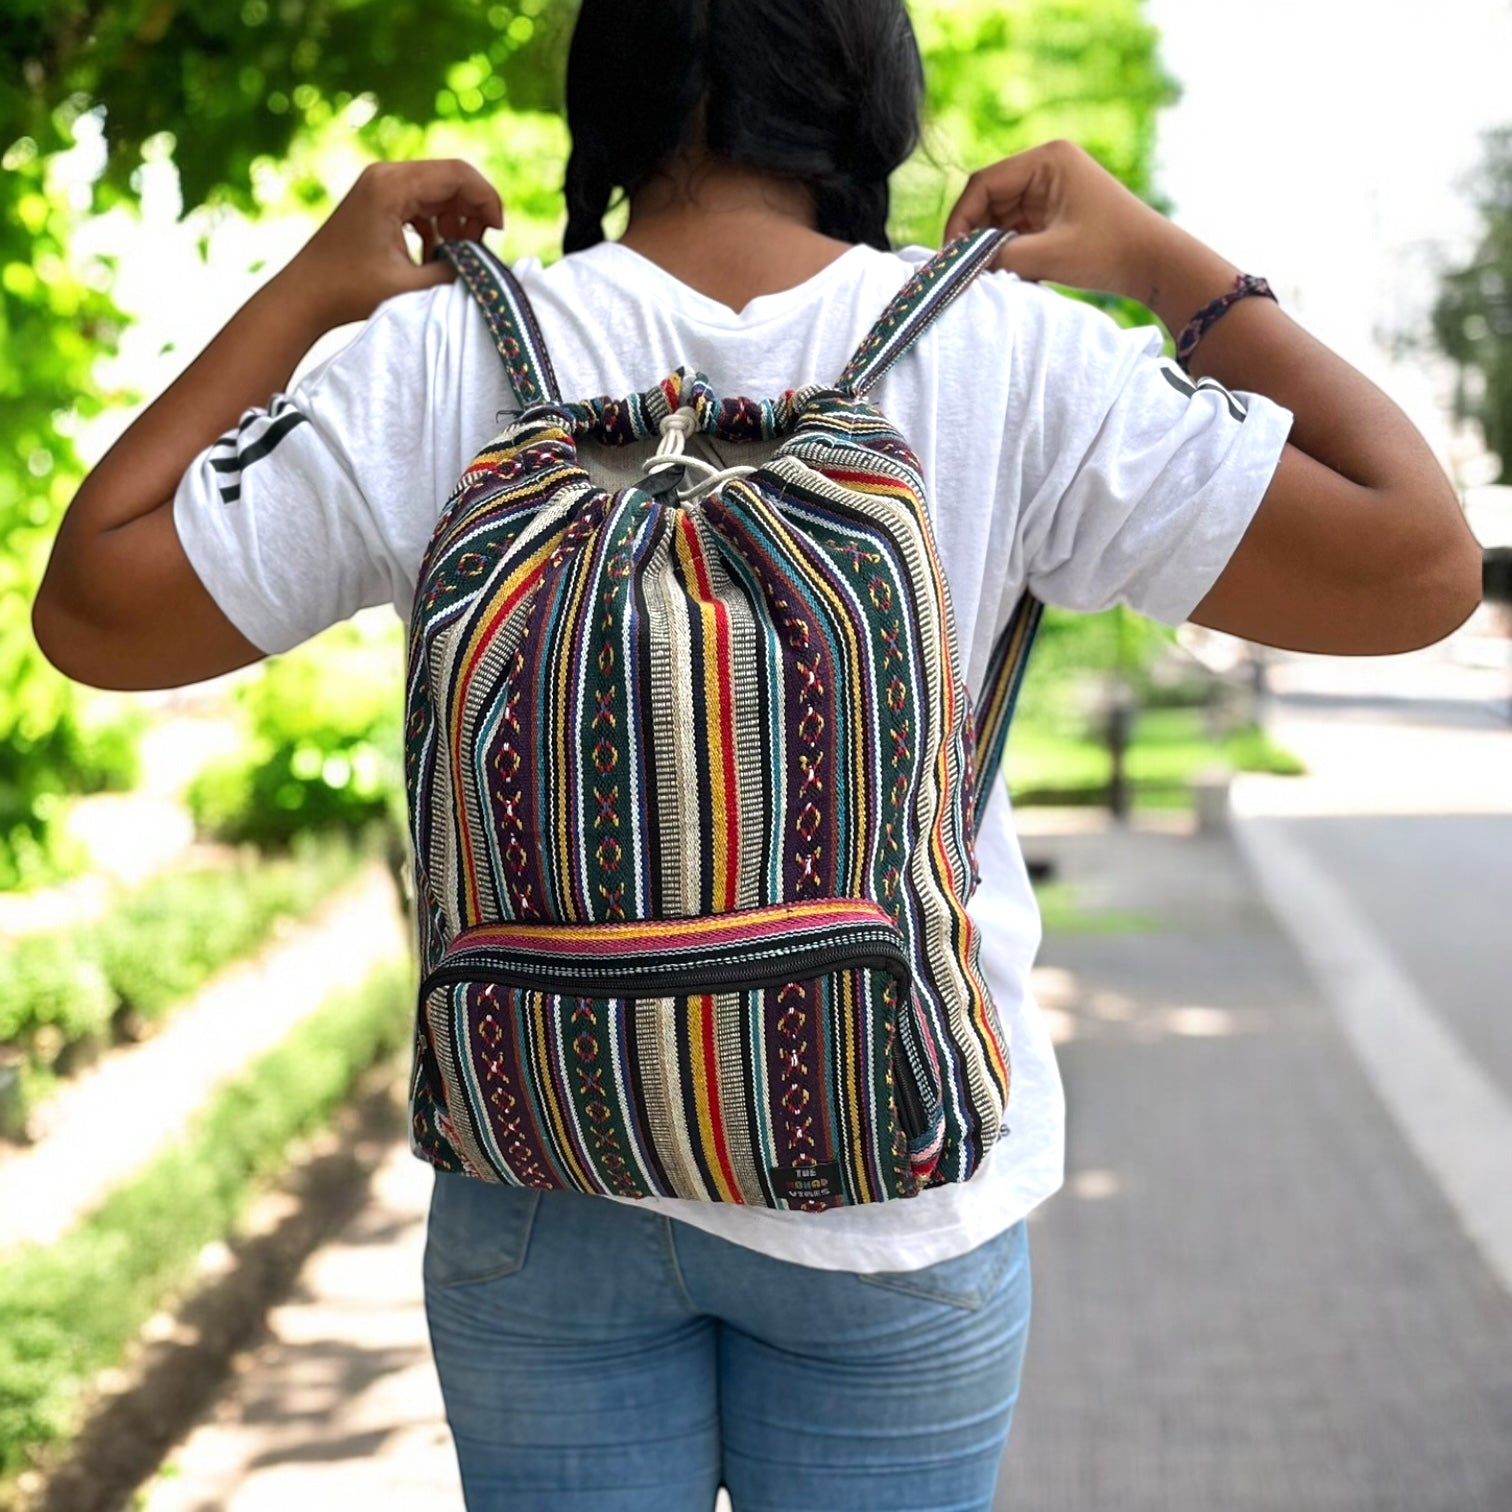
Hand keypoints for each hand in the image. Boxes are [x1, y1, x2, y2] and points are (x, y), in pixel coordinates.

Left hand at [278, 158, 503, 329]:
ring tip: (456, 253)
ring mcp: (381, 185)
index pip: (458, 175)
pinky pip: (423, 202)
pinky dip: (438, 225)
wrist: (305, 294)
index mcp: (392, 186)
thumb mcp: (410, 287)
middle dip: (474, 211)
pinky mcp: (379, 200)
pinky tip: (435, 253)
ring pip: (439, 190)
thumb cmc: (350, 290)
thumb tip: (485, 267)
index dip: (487, 200)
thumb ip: (454, 272)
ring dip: (457, 220)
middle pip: (451, 178)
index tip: (497, 234)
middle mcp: (386, 175)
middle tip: (477, 249)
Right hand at [943, 140, 1177, 305]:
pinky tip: (1005, 272)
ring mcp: (1050, 188)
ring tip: (985, 274)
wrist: (1154, 263)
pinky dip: (1005, 250)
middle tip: (962, 269)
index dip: (961, 219)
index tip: (951, 256)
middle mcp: (1046, 166)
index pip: (984, 183)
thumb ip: (1000, 257)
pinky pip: (1015, 227)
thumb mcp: (1048, 256)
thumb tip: (960, 267)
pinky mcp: (1053, 211)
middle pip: (988, 198)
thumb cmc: (1108, 252)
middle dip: (973, 234)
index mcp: (1047, 159)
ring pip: (999, 216)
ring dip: (989, 245)